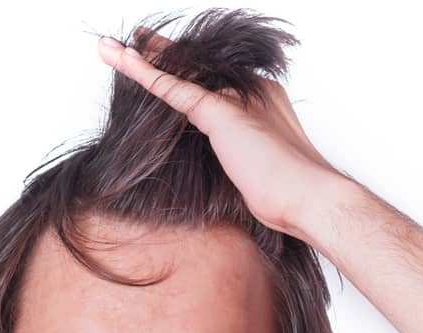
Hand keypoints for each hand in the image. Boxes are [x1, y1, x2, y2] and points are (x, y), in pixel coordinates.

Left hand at [97, 26, 346, 241]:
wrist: (310, 198)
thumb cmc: (290, 195)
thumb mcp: (256, 168)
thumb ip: (237, 154)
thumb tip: (225, 164)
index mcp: (261, 98)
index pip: (216, 80)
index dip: (188, 73)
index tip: (167, 67)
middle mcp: (249, 89)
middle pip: (198, 70)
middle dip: (163, 57)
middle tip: (135, 44)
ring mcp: (235, 97)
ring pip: (181, 72)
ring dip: (143, 59)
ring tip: (112, 48)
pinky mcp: (218, 112)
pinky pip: (170, 86)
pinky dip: (141, 71)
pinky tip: (118, 57)